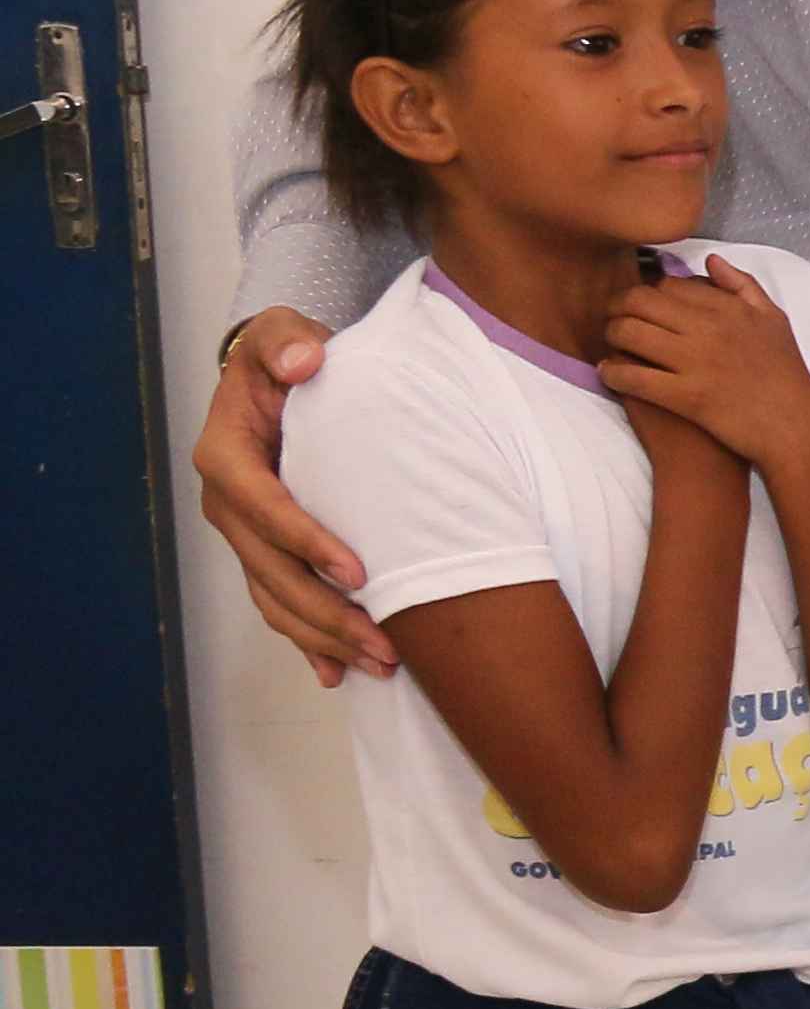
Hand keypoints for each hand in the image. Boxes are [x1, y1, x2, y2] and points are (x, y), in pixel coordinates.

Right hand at [196, 306, 392, 683]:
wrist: (284, 380)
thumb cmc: (289, 357)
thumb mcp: (284, 333)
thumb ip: (287, 342)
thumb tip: (304, 363)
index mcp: (226, 456)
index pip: (263, 507)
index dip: (305, 541)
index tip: (356, 570)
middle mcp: (227, 505)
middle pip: (271, 571)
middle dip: (326, 612)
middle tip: (384, 642)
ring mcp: (243, 536)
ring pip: (276, 598)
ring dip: (324, 637)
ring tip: (380, 663)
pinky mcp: (264, 554)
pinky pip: (279, 605)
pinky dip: (305, 641)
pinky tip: (336, 674)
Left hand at [597, 257, 809, 475]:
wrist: (794, 429)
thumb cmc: (787, 376)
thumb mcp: (775, 320)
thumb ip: (744, 286)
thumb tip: (711, 261)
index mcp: (729, 308)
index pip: (669, 284)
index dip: (648, 291)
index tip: (642, 304)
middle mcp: (710, 329)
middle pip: (641, 301)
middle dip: (617, 307)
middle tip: (613, 318)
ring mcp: (696, 363)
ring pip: (629, 333)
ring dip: (611, 335)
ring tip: (612, 344)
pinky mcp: (685, 396)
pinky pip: (633, 377)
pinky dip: (613, 373)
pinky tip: (611, 374)